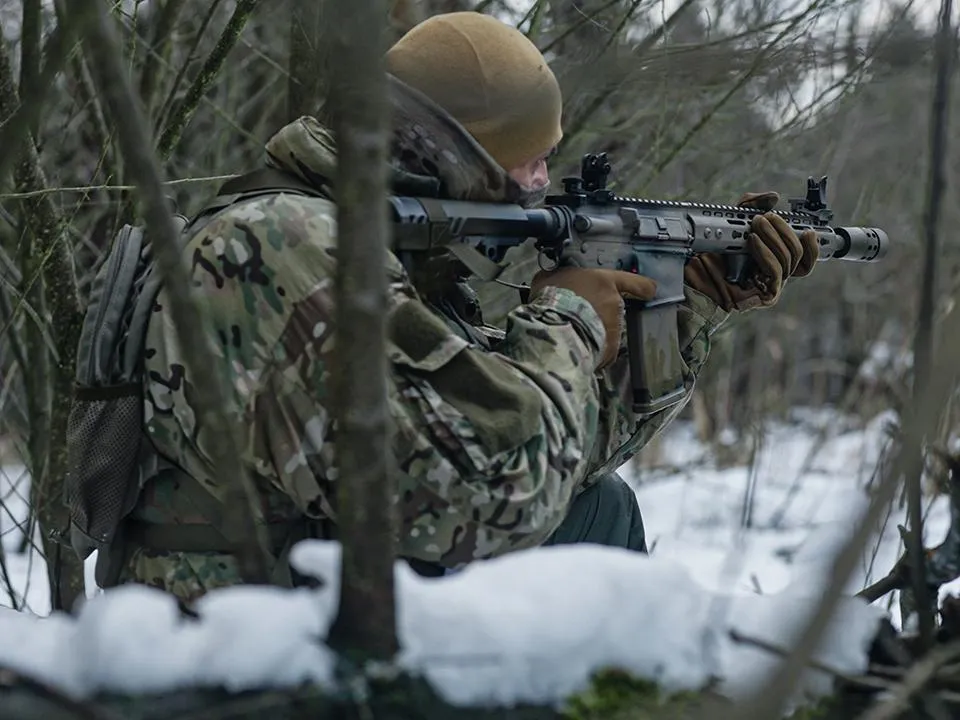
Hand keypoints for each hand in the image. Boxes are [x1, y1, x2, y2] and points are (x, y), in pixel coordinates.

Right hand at [530, 267, 655, 369]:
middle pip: (613, 309)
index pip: (634, 282)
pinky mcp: (608, 351)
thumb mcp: (547, 279)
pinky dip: (592, 354)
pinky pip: (602, 353)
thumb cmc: (551, 299)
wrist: (555, 326)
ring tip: (571, 336)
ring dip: (592, 334)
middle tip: (578, 318)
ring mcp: (613, 328)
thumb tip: (552, 280)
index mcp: (603, 282)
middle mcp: (613, 303)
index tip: (649, 291)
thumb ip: (556, 279)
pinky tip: (576, 353)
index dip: (643, 287)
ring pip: (606, 332)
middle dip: (598, 314)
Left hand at [683, 191, 818, 311]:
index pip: (805, 257)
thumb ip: (752, 205)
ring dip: (773, 238)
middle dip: (783, 230)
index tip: (808, 229)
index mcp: (777, 259)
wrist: (698, 273)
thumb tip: (773, 196)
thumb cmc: (716, 251)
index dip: (812, 245)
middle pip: (797, 253)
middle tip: (765, 217)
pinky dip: (765, 252)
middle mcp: (779, 273)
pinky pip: (775, 271)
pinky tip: (753, 240)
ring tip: (756, 224)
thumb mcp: (734, 220)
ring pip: (788, 259)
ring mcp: (774, 285)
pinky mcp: (767, 295)